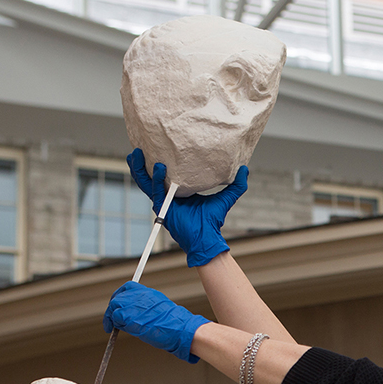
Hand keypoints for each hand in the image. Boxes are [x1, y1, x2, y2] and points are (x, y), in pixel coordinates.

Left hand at [104, 282, 209, 362]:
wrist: (180, 328)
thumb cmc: (174, 324)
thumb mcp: (160, 310)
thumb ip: (146, 308)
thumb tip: (135, 314)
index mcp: (148, 293)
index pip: (127, 288)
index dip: (119, 297)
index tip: (117, 305)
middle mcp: (139, 296)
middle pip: (117, 297)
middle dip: (113, 309)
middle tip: (111, 320)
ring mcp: (132, 304)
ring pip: (113, 307)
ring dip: (112, 318)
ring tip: (115, 327)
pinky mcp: (128, 316)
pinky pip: (115, 318)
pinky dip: (115, 324)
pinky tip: (121, 330)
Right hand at [127, 149, 248, 267]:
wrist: (207, 237)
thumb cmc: (213, 220)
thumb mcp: (226, 198)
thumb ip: (236, 185)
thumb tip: (245, 169)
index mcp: (179, 191)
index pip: (165, 173)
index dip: (158, 161)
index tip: (156, 146)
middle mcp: (168, 195)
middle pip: (150, 176)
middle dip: (142, 163)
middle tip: (138, 148)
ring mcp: (163, 202)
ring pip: (146, 183)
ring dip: (140, 168)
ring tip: (137, 154)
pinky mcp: (162, 208)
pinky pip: (156, 191)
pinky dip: (156, 179)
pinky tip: (160, 167)